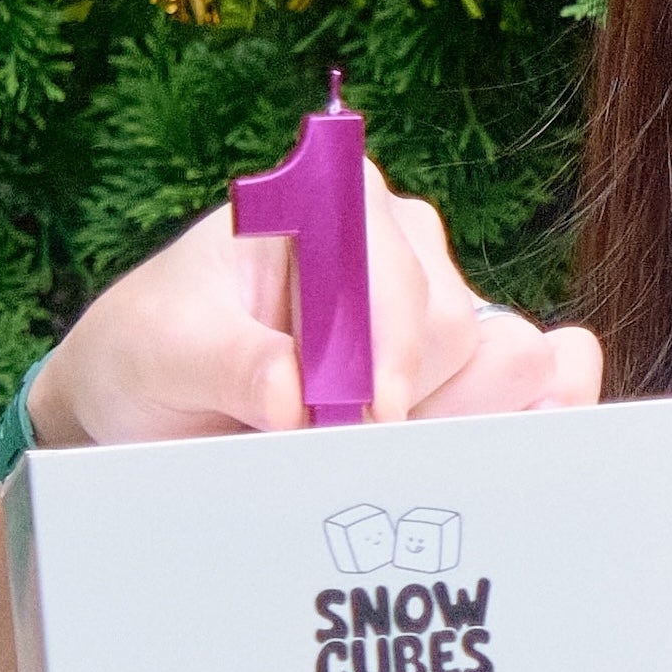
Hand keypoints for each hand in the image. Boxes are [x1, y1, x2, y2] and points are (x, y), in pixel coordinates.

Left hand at [28, 169, 601, 443]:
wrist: (153, 408)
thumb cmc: (152, 351)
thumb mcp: (160, 351)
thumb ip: (228, 363)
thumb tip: (293, 393)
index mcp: (336, 203)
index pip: (397, 272)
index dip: (385, 352)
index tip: (361, 417)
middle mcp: (401, 247)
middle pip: (454, 332)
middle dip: (398, 405)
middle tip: (329, 450)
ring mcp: (436, 311)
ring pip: (494, 374)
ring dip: (433, 431)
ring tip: (354, 457)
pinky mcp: (457, 376)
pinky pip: (520, 401)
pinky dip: (484, 440)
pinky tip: (438, 468)